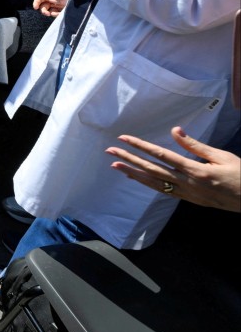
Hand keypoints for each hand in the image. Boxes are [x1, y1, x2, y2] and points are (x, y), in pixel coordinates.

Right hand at [32, 0, 76, 16]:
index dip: (36, 2)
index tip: (35, 7)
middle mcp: (52, 1)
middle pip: (44, 6)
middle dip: (43, 10)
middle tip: (46, 13)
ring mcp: (57, 6)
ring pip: (49, 11)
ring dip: (48, 13)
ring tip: (49, 14)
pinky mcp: (62, 10)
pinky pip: (57, 14)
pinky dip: (55, 15)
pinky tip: (54, 13)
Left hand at [107, 127, 240, 212]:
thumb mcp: (222, 156)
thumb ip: (196, 145)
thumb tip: (175, 131)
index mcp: (196, 170)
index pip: (162, 155)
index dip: (141, 146)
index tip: (124, 139)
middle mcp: (188, 184)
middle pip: (152, 170)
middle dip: (129, 159)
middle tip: (110, 151)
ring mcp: (188, 194)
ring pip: (155, 183)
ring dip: (134, 174)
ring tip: (116, 165)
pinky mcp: (190, 200)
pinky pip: (164, 191)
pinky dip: (148, 184)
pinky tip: (138, 178)